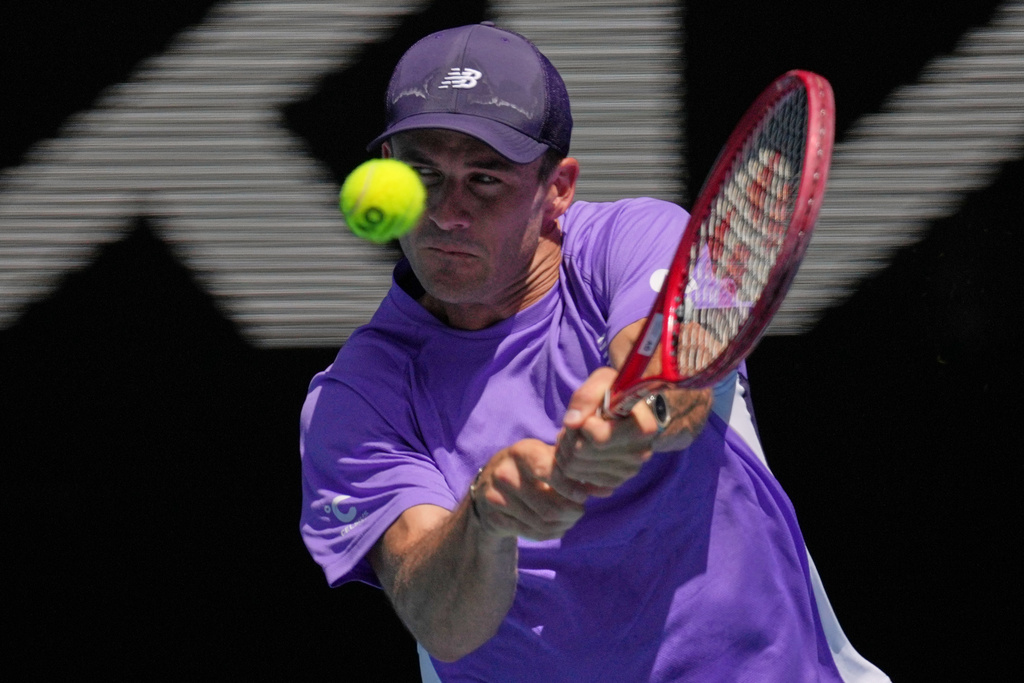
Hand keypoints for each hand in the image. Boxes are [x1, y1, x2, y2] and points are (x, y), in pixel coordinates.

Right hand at [471, 439, 589, 540]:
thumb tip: (608, 488)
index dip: (571, 489)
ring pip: (542, 522)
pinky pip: (531, 533)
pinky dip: (550, 533)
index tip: (583, 496)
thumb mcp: (547, 459)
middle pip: (549, 506)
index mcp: (523, 452)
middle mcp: (506, 472)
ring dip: (564, 525)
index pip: (551, 473)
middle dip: (572, 513)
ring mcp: (496, 496)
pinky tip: (556, 526)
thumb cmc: (529, 468)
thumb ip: (576, 471)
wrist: (488, 485)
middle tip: (580, 511)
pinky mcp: (495, 517)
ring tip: (570, 518)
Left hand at [555, 367, 660, 496]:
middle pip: (581, 453)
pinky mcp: (614, 482)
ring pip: (574, 467)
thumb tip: (571, 422)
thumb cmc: (614, 393)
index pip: (599, 438)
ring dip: (566, 448)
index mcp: (643, 429)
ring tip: (576, 434)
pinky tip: (580, 448)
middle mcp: (640, 454)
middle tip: (575, 424)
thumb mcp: (602, 382)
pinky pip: (576, 478)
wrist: (626, 412)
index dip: (584, 423)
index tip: (588, 414)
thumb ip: (586, 397)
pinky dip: (570, 463)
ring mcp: (627, 472)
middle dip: (570, 435)